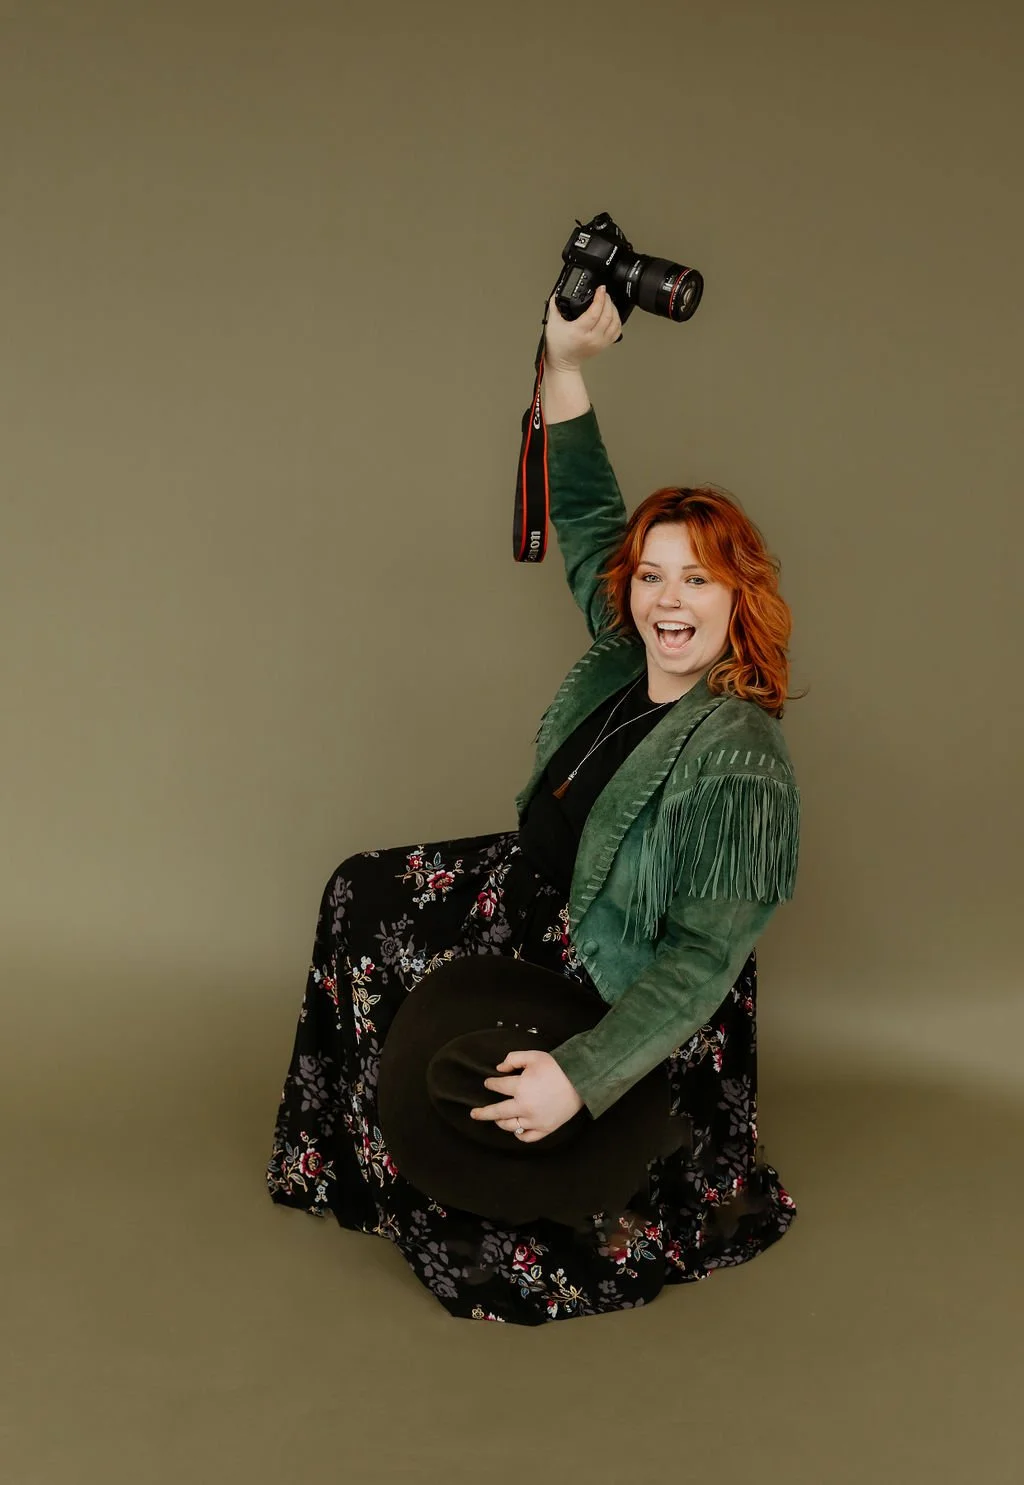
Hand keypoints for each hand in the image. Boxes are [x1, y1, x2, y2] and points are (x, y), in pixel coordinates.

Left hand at [470, 1049, 584, 1143]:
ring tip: (495, 1119)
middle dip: (483, 1112)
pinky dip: (520, 1135)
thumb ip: (513, 1059)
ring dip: (500, 1122)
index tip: (488, 1082)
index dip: (491, 1083)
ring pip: (510, 1126)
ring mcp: (534, 1120)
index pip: (498, 1086)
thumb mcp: (533, 1056)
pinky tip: (516, 1131)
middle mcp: (524, 1107)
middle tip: (474, 1114)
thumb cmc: (557, 1067)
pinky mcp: (545, 1128)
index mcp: (520, 1087)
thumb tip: (499, 1068)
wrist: (581, 1080)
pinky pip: (528, 1137)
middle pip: (497, 1112)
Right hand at [544, 284, 622, 373]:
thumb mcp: (553, 323)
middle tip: (604, 293)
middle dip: (607, 300)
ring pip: (615, 322)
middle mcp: (592, 338)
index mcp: (579, 331)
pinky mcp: (605, 345)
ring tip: (608, 302)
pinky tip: (612, 315)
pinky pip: (618, 331)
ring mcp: (600, 342)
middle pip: (607, 315)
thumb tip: (558, 291)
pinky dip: (617, 320)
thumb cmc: (558, 346)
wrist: (563, 362)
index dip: (600, 298)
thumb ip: (555, 305)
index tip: (600, 289)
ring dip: (614, 309)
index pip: (595, 312)